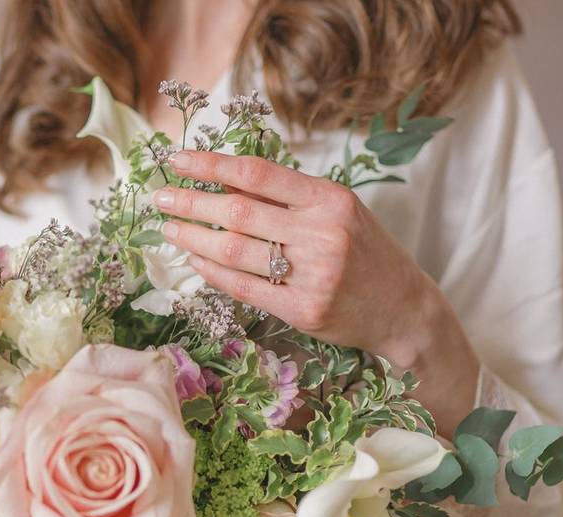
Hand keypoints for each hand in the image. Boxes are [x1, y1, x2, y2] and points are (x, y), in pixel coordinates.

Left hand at [156, 151, 479, 432]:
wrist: (403, 308)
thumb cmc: (367, 253)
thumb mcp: (340, 211)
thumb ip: (290, 197)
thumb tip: (226, 179)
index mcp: (330, 199)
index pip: (257, 174)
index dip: (210, 165)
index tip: (177, 161)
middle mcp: (322, 234)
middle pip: (238, 212)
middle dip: (190, 203)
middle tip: (159, 199)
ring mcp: (313, 275)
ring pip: (234, 251)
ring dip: (193, 240)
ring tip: (169, 231)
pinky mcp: (304, 311)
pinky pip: (245, 288)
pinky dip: (213, 273)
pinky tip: (196, 262)